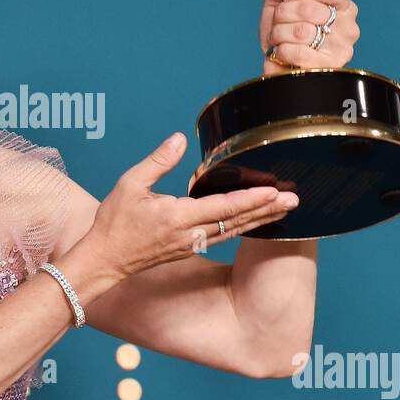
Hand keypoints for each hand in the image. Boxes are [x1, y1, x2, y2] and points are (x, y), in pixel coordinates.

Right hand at [75, 132, 298, 279]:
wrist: (104, 260)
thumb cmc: (114, 223)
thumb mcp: (130, 184)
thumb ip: (158, 161)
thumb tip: (178, 138)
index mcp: (178, 217)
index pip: (223, 207)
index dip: (250, 199)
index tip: (274, 191)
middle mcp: (190, 234)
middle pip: (237, 222)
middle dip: (268, 211)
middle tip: (295, 201)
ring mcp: (191, 245)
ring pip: (234, 232)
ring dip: (260, 220)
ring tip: (284, 210)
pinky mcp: (189, 249)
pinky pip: (224, 237)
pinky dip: (243, 228)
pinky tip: (255, 222)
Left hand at [260, 0, 359, 75]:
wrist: (279, 66)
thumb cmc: (285, 34)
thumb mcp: (279, 4)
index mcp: (342, 6)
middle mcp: (348, 26)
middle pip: (310, 8)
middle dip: (283, 14)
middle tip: (279, 21)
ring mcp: (342, 48)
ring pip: (301, 31)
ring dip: (279, 33)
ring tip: (279, 38)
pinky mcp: (329, 67)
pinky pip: (298, 51)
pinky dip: (282, 50)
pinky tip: (282, 52)